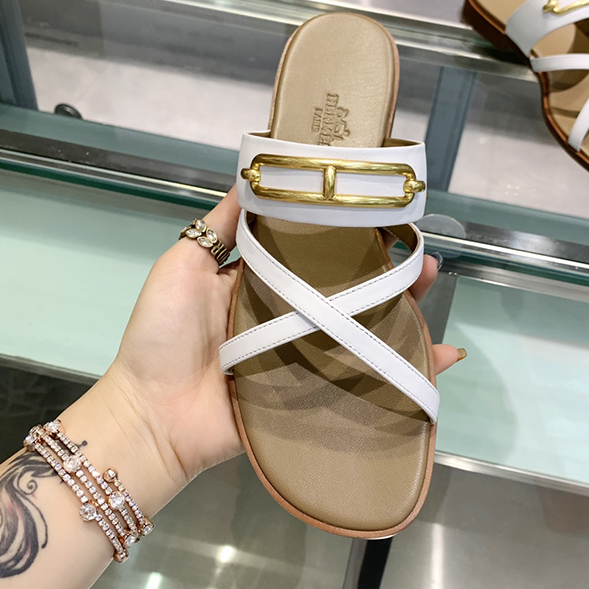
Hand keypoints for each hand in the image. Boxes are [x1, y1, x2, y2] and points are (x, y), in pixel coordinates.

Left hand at [105, 189, 461, 493]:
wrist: (150, 415)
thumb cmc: (163, 333)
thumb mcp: (184, 263)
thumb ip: (220, 225)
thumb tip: (252, 174)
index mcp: (263, 283)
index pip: (316, 254)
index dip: (349, 237)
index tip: (381, 216)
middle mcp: (289, 318)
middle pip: (348, 292)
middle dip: (388, 274)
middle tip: (421, 257)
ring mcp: (303, 358)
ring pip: (362, 331)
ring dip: (403, 311)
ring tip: (427, 287)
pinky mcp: (311, 395)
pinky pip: (362, 381)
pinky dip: (404, 374)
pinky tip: (438, 357)